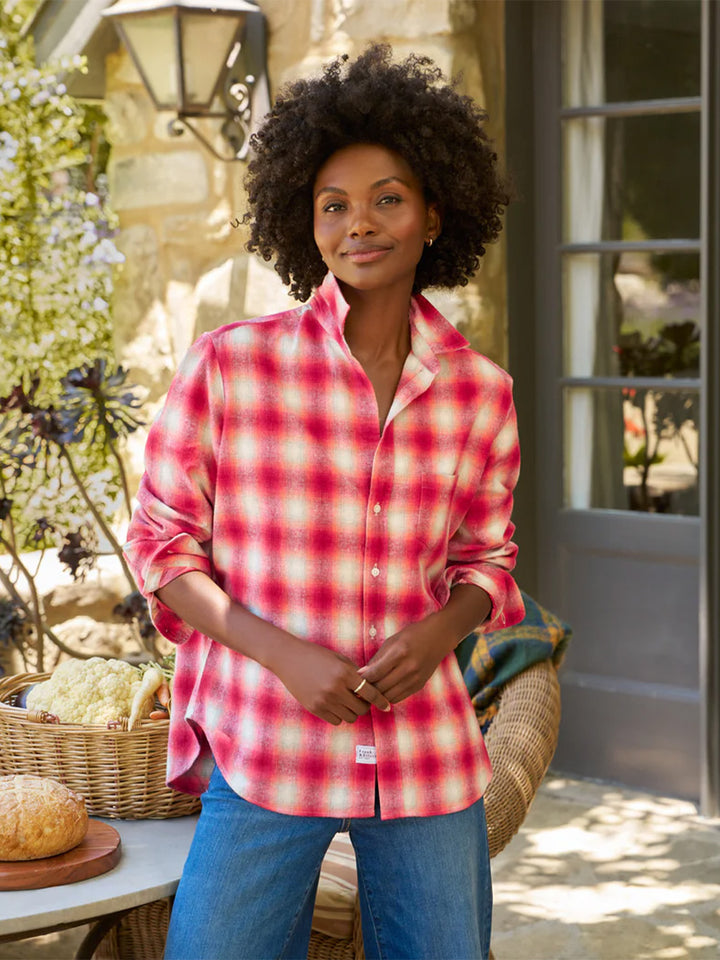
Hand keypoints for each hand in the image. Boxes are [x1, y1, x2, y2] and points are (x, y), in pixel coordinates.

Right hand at [271, 636, 390, 724]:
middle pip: (361, 709)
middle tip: (360, 700)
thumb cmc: (316, 655)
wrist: (288, 658)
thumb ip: (355, 673)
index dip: (380, 701)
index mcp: (344, 673)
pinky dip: (339, 715)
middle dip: (364, 706)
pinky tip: (334, 704)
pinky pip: (336, 720)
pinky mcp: (315, 708)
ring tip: (346, 701)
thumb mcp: (339, 659)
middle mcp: (335, 688)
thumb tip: (371, 689)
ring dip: (351, 711)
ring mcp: (324, 700)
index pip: (370, 692)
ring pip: (350, 717)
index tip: (387, 706)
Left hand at [357, 616, 452, 703]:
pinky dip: (389, 696)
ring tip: (371, 689)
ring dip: (378, 695)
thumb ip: (377, 659)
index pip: (376, 673)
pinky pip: (399, 697)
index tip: (355, 680)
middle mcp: (409, 668)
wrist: (438, 637)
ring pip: (389, 696)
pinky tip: (384, 689)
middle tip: (359, 687)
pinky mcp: (419, 685)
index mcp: (400, 653)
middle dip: (368, 689)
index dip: (363, 679)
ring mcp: (415, 678)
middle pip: (381, 687)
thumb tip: (361, 674)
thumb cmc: (411, 636)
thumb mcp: (391, 642)